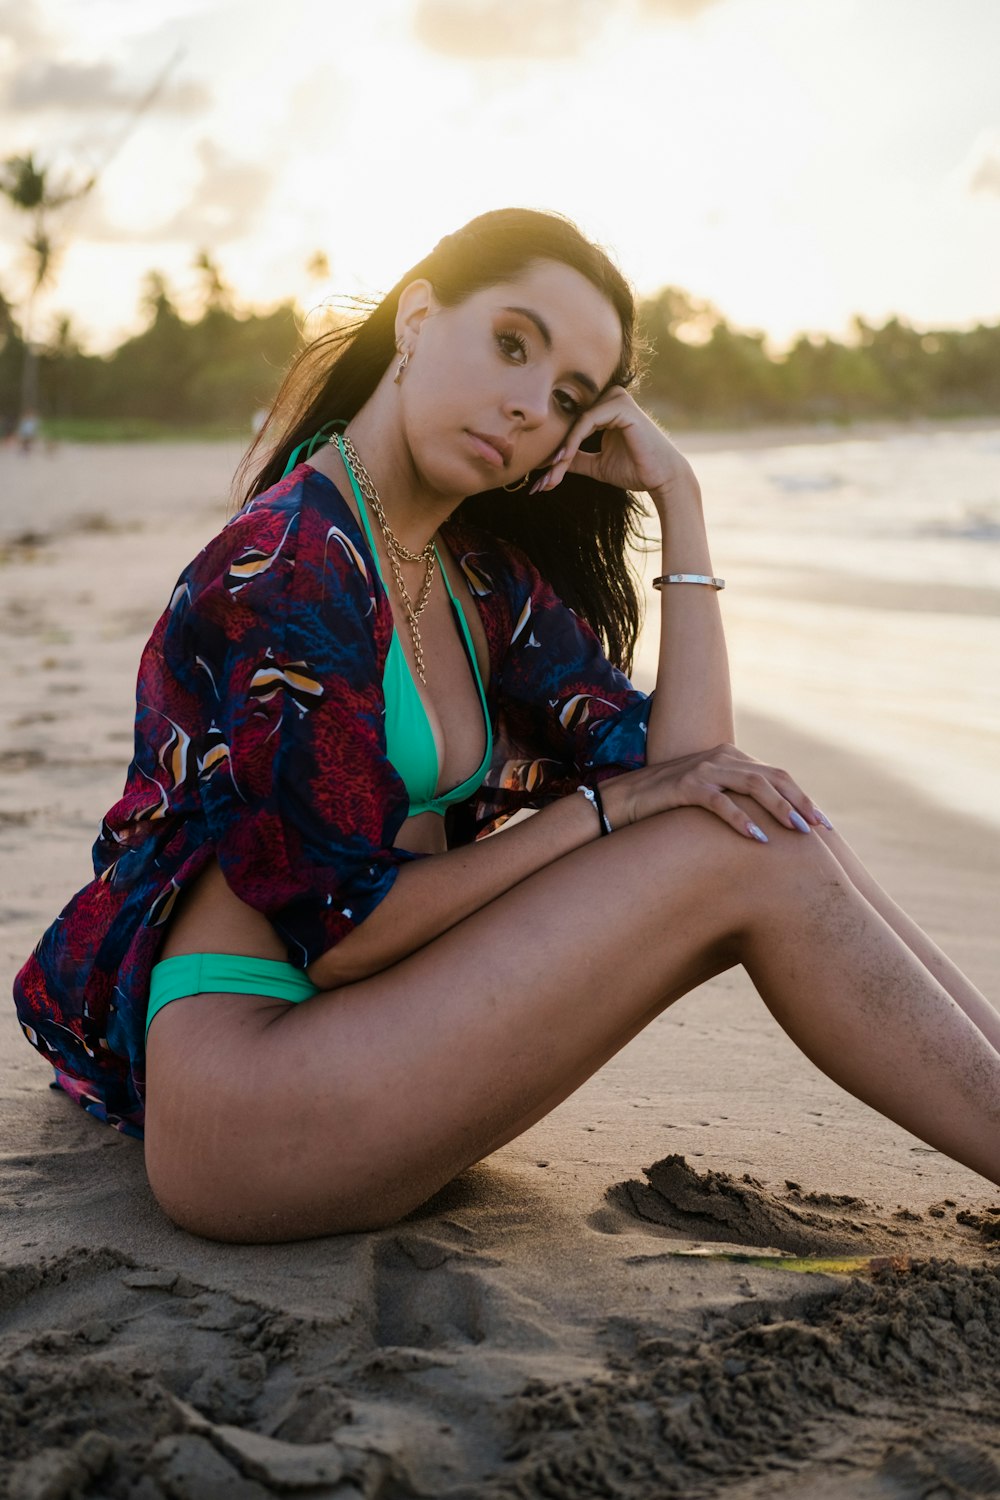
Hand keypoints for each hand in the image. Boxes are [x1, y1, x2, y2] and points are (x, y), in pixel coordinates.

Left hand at [531, 386, 696, 515]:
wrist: (662, 478)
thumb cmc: (635, 470)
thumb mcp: (596, 465)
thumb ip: (575, 458)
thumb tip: (547, 462)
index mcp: (605, 408)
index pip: (570, 426)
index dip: (554, 452)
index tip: (539, 480)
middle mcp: (610, 397)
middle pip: (570, 423)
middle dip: (554, 455)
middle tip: (539, 483)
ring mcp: (616, 398)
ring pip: (575, 424)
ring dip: (561, 452)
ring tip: (549, 477)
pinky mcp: (620, 406)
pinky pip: (587, 422)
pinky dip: (572, 442)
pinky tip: (563, 460)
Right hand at [599, 743, 832, 841]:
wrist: (621, 799)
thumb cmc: (667, 805)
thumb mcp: (707, 796)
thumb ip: (734, 798)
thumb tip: (768, 825)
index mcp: (730, 758)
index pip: (777, 775)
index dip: (802, 798)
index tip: (822, 824)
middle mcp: (721, 758)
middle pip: (773, 777)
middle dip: (801, 803)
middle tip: (820, 829)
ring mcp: (704, 770)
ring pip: (753, 785)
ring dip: (779, 809)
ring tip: (797, 831)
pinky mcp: (685, 786)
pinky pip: (720, 801)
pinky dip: (741, 819)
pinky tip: (758, 838)